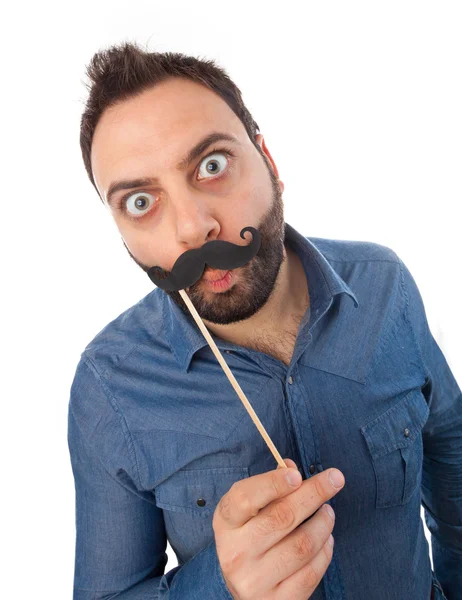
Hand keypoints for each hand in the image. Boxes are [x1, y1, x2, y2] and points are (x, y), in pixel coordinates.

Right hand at [212, 458, 344, 598]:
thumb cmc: (250, 536)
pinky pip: (311, 572)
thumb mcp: (249, 510)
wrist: (243, 586)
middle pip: (281, 517)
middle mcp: (235, 552)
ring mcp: (254, 580)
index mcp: (226, 523)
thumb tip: (291, 468)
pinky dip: (325, 551)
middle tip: (336, 478)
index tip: (297, 474)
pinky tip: (327, 539)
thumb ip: (269, 487)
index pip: (246, 498)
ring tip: (328, 512)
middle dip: (313, 494)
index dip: (272, 483)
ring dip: (323, 523)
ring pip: (302, 545)